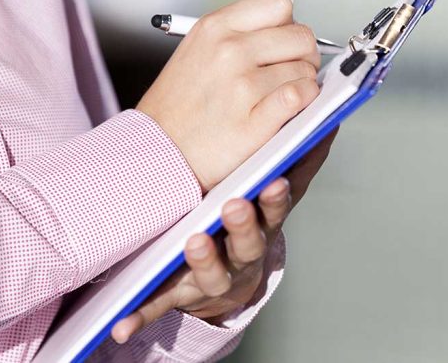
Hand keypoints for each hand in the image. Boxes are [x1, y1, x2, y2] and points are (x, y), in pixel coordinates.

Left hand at [110, 128, 337, 343]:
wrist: (228, 275)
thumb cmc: (252, 222)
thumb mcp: (275, 196)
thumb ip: (298, 163)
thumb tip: (326, 122)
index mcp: (264, 226)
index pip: (275, 212)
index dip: (276, 199)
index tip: (274, 181)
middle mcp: (242, 256)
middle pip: (248, 245)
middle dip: (243, 227)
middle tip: (234, 206)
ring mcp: (212, 277)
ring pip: (211, 275)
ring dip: (204, 261)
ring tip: (194, 242)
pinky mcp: (179, 293)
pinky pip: (159, 305)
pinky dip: (141, 316)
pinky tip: (120, 326)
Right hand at [137, 0, 319, 192]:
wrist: (156, 151)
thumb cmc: (177, 105)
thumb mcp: (196, 48)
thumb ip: (237, 33)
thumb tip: (286, 29)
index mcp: (216, 28)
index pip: (280, 4)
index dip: (288, 24)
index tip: (282, 42)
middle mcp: (229, 52)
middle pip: (301, 36)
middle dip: (303, 55)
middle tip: (291, 71)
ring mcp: (241, 87)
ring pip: (305, 70)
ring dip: (302, 84)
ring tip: (279, 95)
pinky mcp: (253, 123)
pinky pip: (300, 97)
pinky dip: (305, 101)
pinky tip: (293, 107)